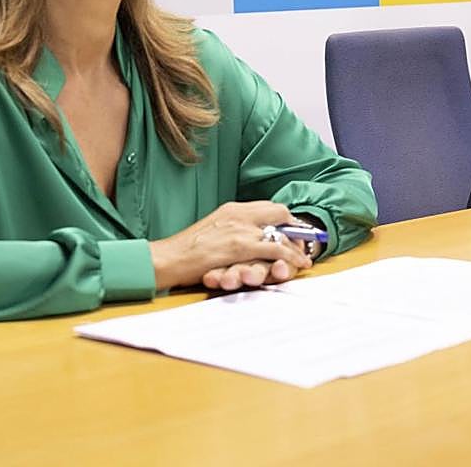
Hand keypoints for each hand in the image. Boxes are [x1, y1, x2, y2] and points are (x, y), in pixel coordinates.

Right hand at [148, 201, 311, 289]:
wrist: (166, 259)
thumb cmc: (186, 250)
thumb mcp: (213, 230)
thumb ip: (233, 228)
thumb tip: (251, 235)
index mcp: (232, 209)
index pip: (269, 207)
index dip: (285, 220)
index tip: (293, 232)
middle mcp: (238, 214)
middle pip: (279, 213)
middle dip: (295, 229)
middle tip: (303, 244)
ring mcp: (239, 229)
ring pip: (280, 232)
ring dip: (296, 247)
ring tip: (304, 258)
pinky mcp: (238, 246)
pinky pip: (273, 249)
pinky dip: (289, 256)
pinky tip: (297, 264)